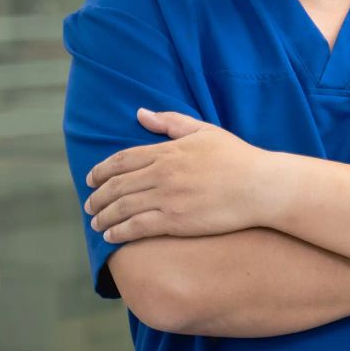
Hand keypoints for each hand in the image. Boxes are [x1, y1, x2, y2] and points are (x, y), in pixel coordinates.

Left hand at [84, 109, 275, 243]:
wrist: (260, 186)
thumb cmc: (237, 157)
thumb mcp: (205, 131)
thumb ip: (171, 123)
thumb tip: (141, 114)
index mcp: (168, 151)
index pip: (122, 160)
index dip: (101, 170)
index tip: (91, 179)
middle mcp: (163, 174)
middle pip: (117, 185)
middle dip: (97, 196)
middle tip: (89, 205)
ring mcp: (168, 198)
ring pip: (122, 207)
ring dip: (104, 216)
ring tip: (96, 223)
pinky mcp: (176, 221)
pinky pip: (138, 227)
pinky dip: (119, 232)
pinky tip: (111, 237)